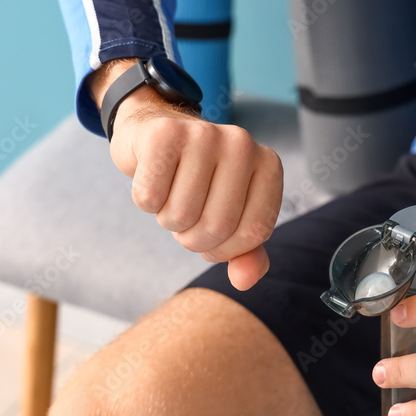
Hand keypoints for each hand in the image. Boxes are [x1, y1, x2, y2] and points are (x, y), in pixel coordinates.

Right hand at [93, 60, 282, 289]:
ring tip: (172, 194)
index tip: (215, 236)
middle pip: (217, 226)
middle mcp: (242, 143)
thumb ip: (246, 252)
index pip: (254, 232)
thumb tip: (244, 281)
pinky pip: (149, 198)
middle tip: (188, 216)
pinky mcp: (163, 134)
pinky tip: (154, 178)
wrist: (157, 134)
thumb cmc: (201, 182)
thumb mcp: (232, 216)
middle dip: (194, 238)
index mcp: (268, 164)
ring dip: (168, 219)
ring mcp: (204, 134)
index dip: (227, 249)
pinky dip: (146, 201)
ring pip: (181, 215)